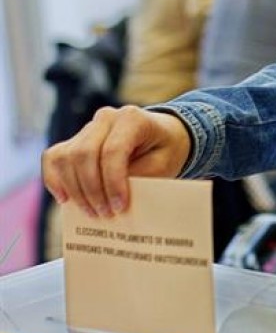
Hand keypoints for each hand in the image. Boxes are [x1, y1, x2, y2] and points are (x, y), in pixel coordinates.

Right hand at [42, 106, 191, 218]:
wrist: (162, 135)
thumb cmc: (164, 151)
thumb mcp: (163, 165)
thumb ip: (140, 178)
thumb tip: (113, 201)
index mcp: (132, 118)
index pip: (113, 150)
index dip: (113, 182)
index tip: (119, 207)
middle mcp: (106, 117)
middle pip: (84, 154)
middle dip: (92, 190)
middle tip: (104, 214)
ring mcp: (87, 127)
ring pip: (66, 158)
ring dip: (75, 190)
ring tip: (91, 212)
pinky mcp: (75, 140)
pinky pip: (54, 157)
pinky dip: (54, 179)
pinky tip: (65, 199)